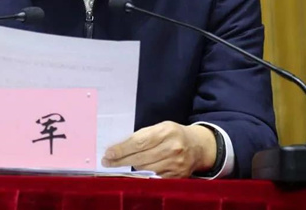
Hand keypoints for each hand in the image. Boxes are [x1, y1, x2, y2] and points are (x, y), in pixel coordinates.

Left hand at [101, 121, 216, 177]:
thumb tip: (120, 146)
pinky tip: (134, 172)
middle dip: (121, 160)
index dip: (122, 149)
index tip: (109, 153)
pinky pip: (154, 178)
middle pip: (140, 157)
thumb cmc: (174, 134)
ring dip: (130, 167)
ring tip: (119, 164)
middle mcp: (172, 148)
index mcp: (166, 131)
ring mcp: (176, 164)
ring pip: (145, 169)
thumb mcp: (161, 127)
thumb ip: (143, 136)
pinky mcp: (177, 177)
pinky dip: (142, 175)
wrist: (198, 147)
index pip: (139, 142)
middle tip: (107, 161)